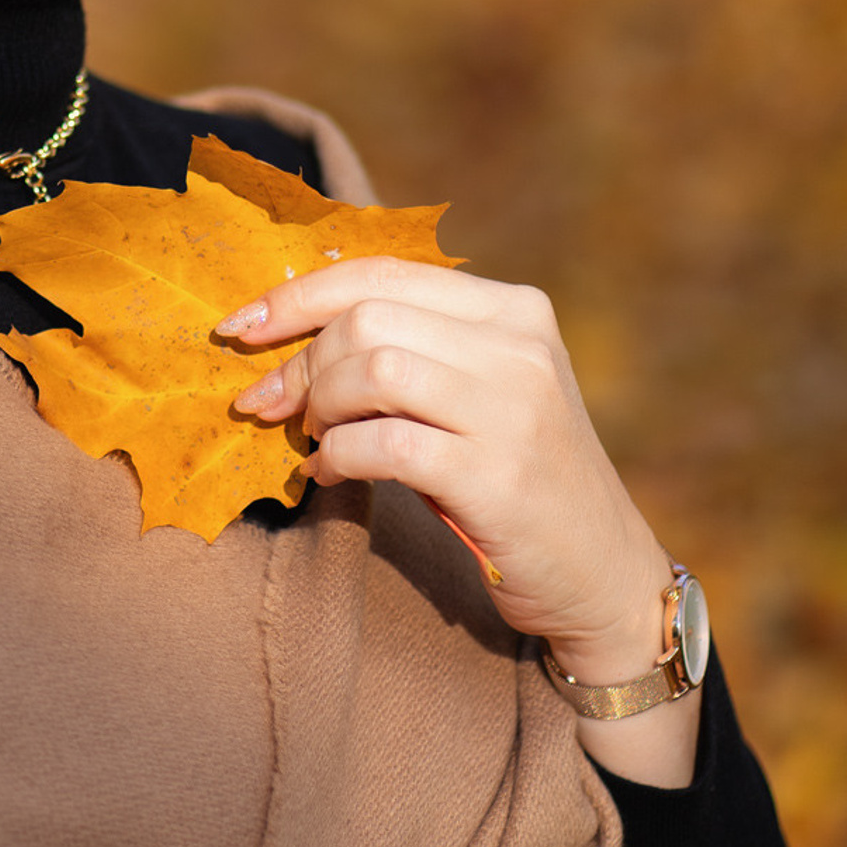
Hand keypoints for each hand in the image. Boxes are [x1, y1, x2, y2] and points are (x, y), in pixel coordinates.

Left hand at [217, 259, 671, 679]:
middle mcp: (519, 346)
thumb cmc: (513, 476)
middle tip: (272, 408)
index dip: (298, 296)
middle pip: (366, 321)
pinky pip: (382, 445)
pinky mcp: (497, 475)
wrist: (604, 574)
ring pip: (372, 371)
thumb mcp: (474, 390)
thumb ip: (408, 346)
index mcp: (511, 309)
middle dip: (300, 365)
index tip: (241, 327)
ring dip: (320, 409)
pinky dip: (337, 457)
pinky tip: (329, 473)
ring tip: (313, 441)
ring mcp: (514, 408)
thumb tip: (283, 328)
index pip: (380, 273)